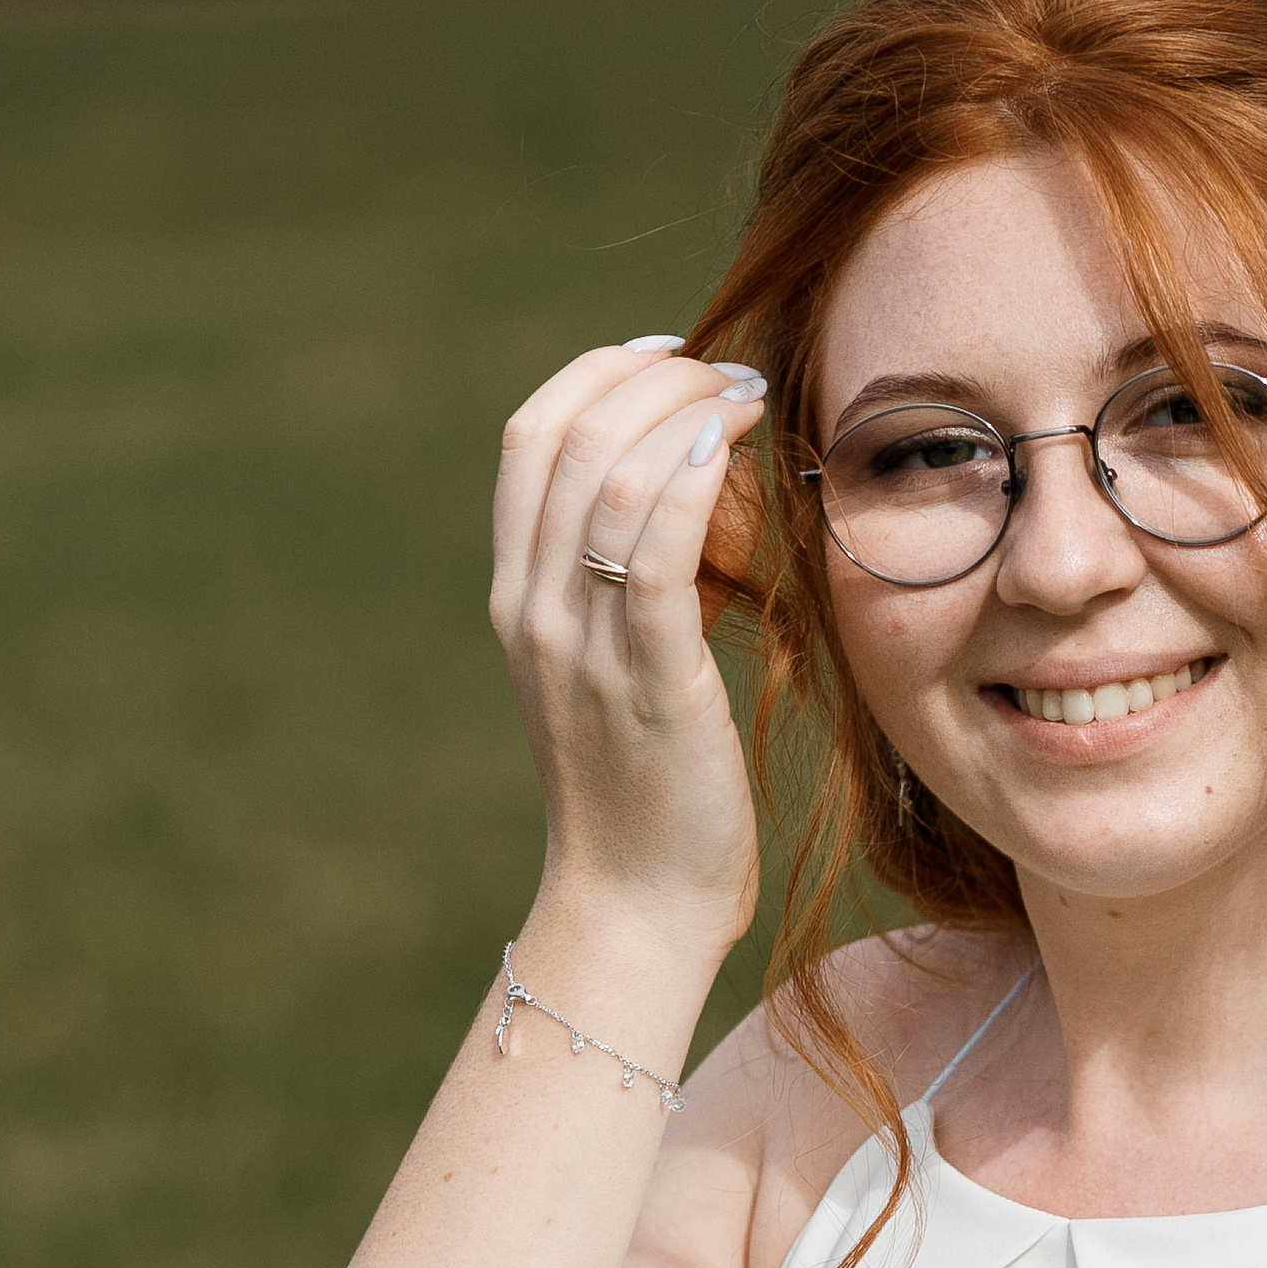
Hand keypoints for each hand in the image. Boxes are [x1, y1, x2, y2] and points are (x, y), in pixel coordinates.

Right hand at [488, 339, 767, 947]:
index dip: (598, 374)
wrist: (636, 907)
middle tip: (730, 375)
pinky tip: (729, 450)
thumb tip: (692, 508)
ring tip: (748, 401)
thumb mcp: (620, 675)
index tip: (675, 360)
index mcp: (518, 598)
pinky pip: (649, 547)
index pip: (530, 438)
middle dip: (649, 377)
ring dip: (682, 413)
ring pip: (604, 474)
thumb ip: (634, 592)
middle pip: (561, 433)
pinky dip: (687, 478)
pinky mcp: (642, 676)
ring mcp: (578, 641)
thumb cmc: (650, 798)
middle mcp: (532, 607)